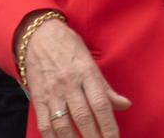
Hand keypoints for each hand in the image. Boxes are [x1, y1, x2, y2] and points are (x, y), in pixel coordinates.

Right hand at [21, 18, 130, 137]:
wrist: (38, 36)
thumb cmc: (69, 47)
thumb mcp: (91, 61)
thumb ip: (106, 88)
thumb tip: (126, 105)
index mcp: (86, 73)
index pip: (101, 105)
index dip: (109, 127)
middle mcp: (69, 83)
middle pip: (83, 118)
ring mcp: (52, 92)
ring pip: (63, 125)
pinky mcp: (38, 99)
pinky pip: (45, 124)